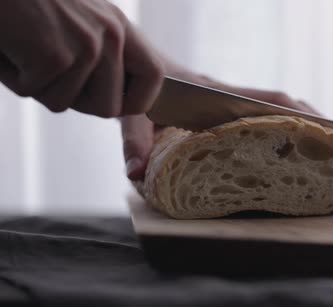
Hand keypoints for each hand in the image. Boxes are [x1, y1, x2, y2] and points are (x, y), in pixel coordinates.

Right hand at [0, 0, 163, 116]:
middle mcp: (110, 35)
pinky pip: (35, 92)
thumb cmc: (26, 1)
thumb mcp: (78, 19)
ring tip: (25, 48)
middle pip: (108, 108)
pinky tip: (10, 45)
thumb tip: (111, 101)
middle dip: (75, 102)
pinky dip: (14, 76)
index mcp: (119, 26)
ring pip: (66, 103)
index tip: (118, 105)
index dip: (138, 101)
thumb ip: (100, 52)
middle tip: (48, 72)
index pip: (155, 76)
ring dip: (38, 86)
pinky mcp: (55, 55)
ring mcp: (86, 46)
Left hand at [121, 59, 319, 179]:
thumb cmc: (136, 88)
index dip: (297, 114)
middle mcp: (228, 95)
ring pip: (275, 107)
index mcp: (215, 94)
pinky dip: (282, 125)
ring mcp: (229, 99)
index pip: (266, 100)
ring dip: (301, 122)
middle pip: (282, 102)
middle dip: (313, 120)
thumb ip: (135, 140)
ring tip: (328, 146)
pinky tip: (290, 145)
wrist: (131, 61)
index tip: (324, 130)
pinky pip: (261, 113)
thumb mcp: (133, 114)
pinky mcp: (224, 106)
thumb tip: (136, 174)